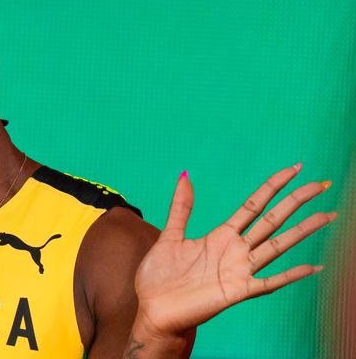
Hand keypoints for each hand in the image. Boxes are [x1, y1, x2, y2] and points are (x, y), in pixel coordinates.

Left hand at [134, 166, 334, 337]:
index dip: (273, 187)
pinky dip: (290, 275)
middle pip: (272, 220)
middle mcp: (235, 251)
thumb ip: (181, 208)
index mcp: (221, 235)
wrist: (154, 310)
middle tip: (321, 184)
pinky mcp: (237, 291)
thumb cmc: (161, 277)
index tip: (294, 169)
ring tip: (327, 216)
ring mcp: (239, 271)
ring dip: (302, 231)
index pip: (254, 205)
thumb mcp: (170, 236)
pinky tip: (313, 267)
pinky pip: (269, 282)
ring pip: (277, 246)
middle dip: (296, 202)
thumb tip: (184, 176)